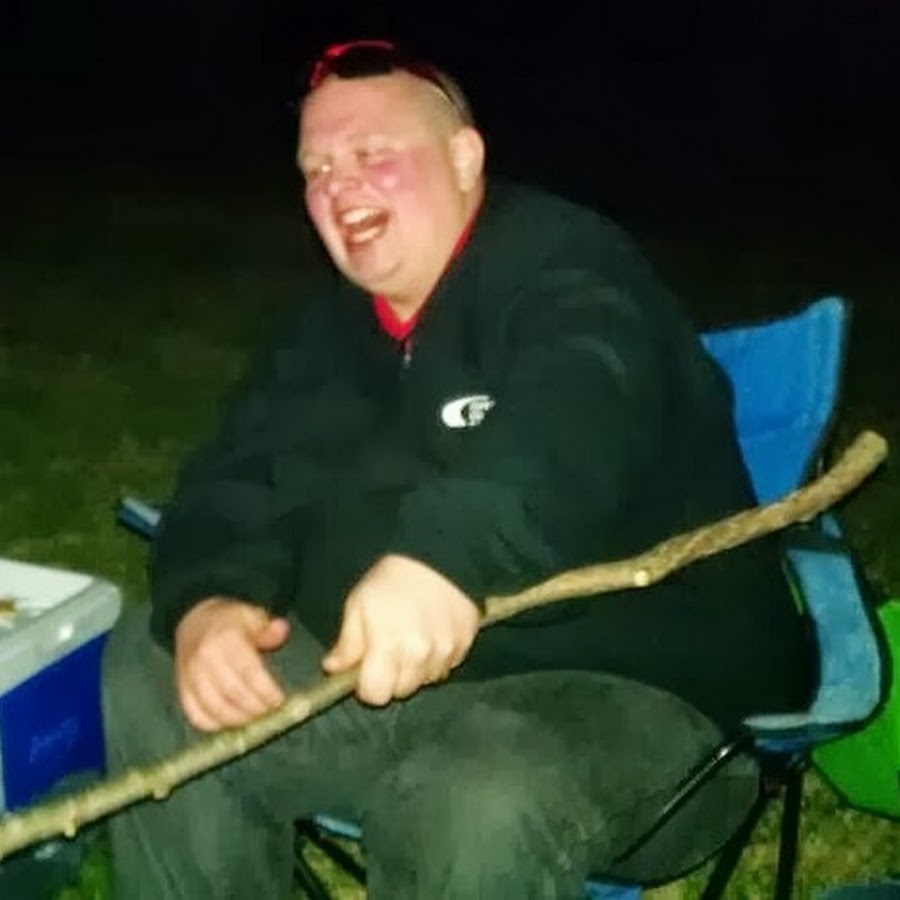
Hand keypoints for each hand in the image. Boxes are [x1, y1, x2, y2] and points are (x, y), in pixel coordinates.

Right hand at [174, 597, 288, 731]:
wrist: (194, 622)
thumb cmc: (230, 622)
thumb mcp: (252, 616)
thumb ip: (268, 628)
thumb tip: (281, 630)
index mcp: (225, 638)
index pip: (248, 671)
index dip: (265, 690)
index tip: (279, 701)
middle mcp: (205, 658)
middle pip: (233, 693)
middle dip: (255, 709)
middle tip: (271, 714)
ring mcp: (190, 676)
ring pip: (214, 708)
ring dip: (238, 720)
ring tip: (255, 720)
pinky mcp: (182, 689)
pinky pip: (196, 715)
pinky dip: (215, 725)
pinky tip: (232, 723)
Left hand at [322, 555, 480, 705]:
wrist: (437, 554)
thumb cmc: (391, 578)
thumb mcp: (358, 604)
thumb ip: (347, 643)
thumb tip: (333, 667)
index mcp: (389, 647)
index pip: (375, 695)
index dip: (367, 685)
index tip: (366, 669)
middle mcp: (420, 656)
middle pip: (401, 691)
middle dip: (392, 677)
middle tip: (388, 649)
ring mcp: (445, 652)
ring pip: (425, 681)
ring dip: (416, 668)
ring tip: (411, 638)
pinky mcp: (464, 645)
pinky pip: (446, 667)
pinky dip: (436, 658)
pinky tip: (430, 634)